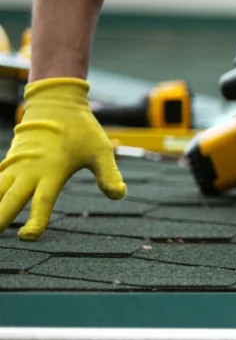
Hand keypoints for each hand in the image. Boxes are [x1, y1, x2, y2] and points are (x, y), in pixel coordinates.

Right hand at [0, 78, 125, 239]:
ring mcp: (17, 166)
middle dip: (0, 219)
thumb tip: (119, 195)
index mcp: (52, 171)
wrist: (56, 103)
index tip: (29, 236)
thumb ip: (109, 174)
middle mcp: (30, 171)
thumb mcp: (101, 150)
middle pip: (11, 200)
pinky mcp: (10, 162)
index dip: (36, 220)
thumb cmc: (82, 129)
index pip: (43, 201)